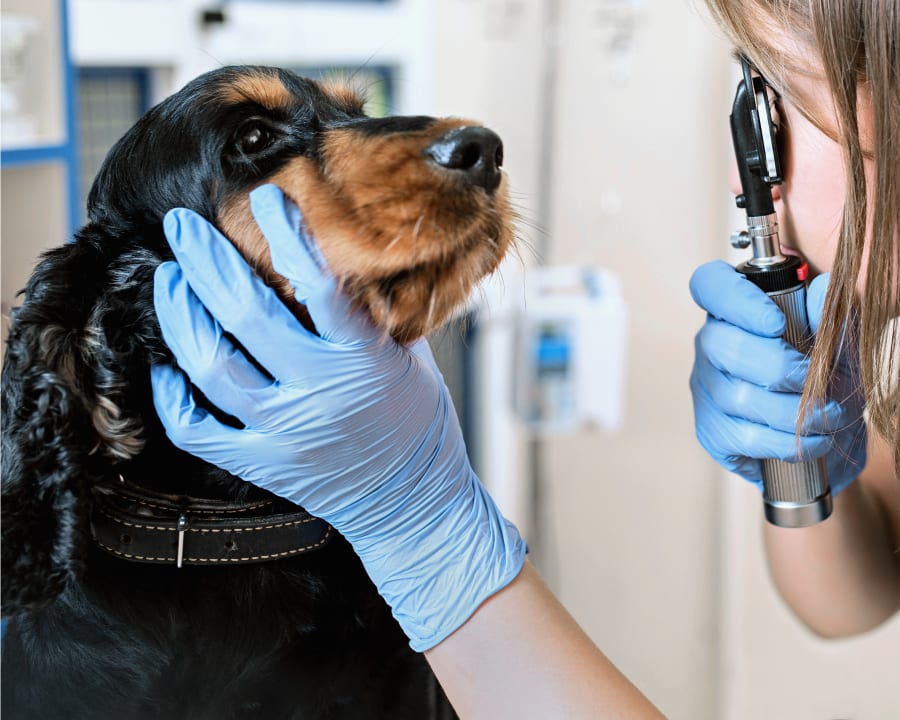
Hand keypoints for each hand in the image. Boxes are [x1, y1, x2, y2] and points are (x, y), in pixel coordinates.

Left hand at [150, 184, 525, 650]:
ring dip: (181, 317)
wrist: (415, 504)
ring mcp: (286, 431)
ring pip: (210, 365)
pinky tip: (167, 363)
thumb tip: (338, 260)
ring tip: (170, 283)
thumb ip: (371, 314)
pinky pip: (198, 428)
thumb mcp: (409, 358)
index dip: (287, 233)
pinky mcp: (263, 465)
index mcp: (364, 359)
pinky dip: (173, 394)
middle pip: (245, 314)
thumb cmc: (418, 423)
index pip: (319, 282)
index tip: (265, 198)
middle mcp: (321, 391)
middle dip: (205, 261)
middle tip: (182, 227)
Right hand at [689, 260, 866, 493]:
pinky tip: (810, 440)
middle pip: (720, 345)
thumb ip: (831, 318)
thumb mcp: (840, 345)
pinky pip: (742, 437)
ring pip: (735, 396)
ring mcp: (706, 389)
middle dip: (776, 367)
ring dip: (792, 411)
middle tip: (813, 380)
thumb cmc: (829, 379)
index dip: (736, 300)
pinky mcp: (711, 430)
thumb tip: (824, 287)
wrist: (832, 436)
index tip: (775, 323)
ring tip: (827, 416)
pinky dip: (785, 442)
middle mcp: (711, 345)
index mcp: (736, 310)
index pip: (710, 285)